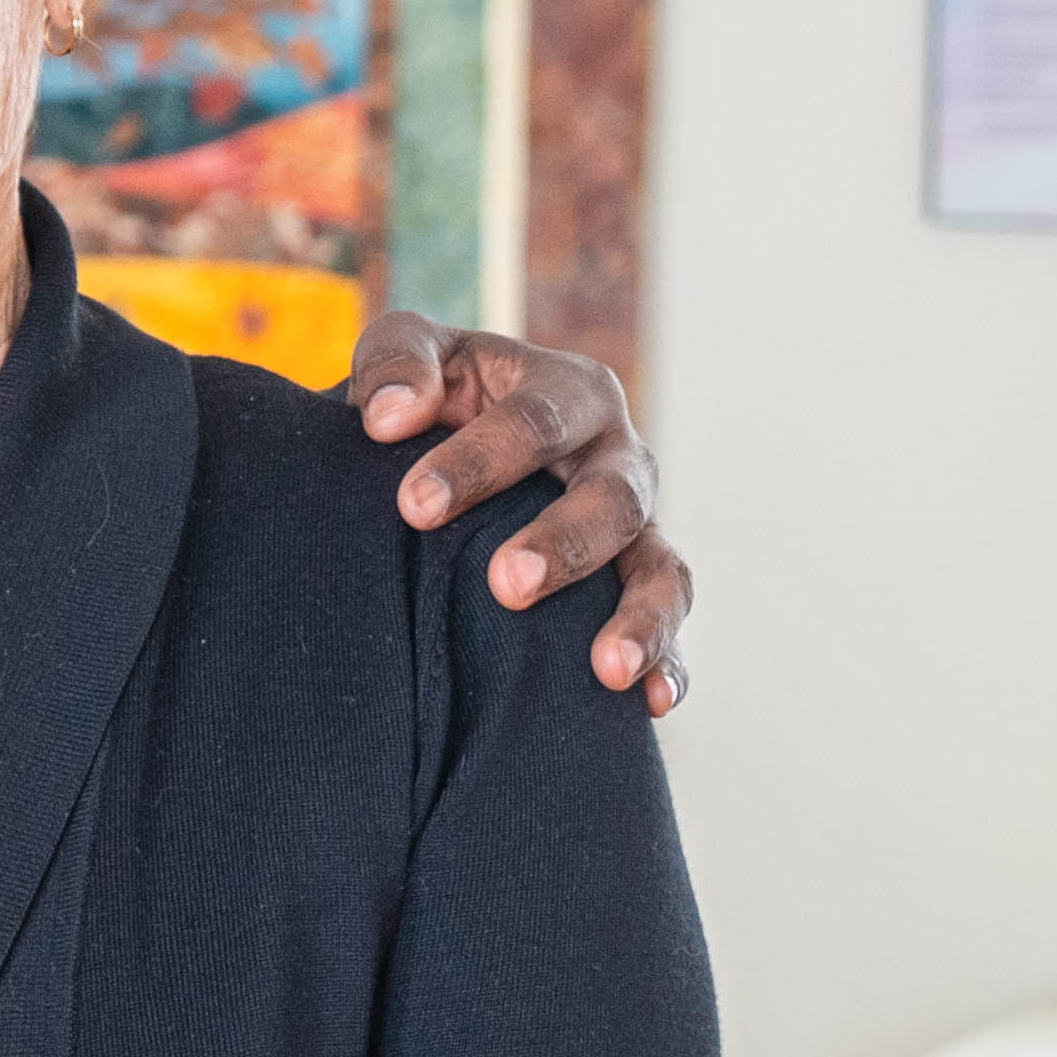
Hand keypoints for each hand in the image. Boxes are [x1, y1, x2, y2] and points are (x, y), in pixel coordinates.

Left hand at [341, 314, 691, 712]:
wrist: (453, 441)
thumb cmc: (432, 396)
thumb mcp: (410, 355)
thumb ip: (395, 365)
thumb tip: (385, 417)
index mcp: (565, 391)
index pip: (534, 421)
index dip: (480, 461)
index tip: (414, 505)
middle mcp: (615, 457)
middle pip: (613, 497)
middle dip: (564, 542)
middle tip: (504, 585)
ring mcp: (636, 526)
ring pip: (661, 567)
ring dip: (639, 617)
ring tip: (604, 668)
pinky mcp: (637, 584)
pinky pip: (670, 625)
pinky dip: (669, 662)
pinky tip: (652, 702)